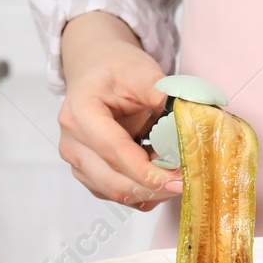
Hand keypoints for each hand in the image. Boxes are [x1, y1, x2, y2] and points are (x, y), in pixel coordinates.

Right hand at [58, 11, 181, 210]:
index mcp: (79, 113)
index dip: (149, 172)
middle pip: (113, 182)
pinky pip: (117, 193)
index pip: (115, 152)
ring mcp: (77, 162)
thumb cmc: (115, 69)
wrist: (95, 70)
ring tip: (176, 175)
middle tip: (187, 183)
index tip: (180, 177)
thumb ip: (162, 94)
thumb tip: (191, 118)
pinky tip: (161, 178)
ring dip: (150, 192)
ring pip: (115, 193)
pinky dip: (143, 192)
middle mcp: (72, 143)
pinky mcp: (89, 174)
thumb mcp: (140, 71)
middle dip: (153, 188)